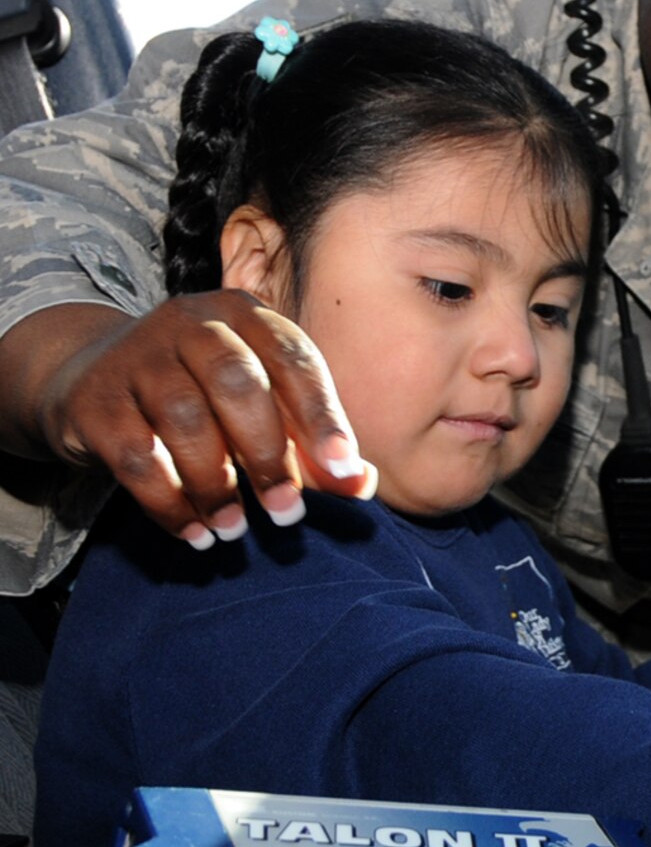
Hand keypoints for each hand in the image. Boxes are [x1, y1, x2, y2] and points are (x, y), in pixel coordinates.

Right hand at [11, 297, 375, 545]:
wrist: (96, 380)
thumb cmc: (205, 397)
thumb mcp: (263, 408)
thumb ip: (312, 445)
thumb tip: (359, 483)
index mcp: (245, 315)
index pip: (293, 358)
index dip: (322, 414)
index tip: (343, 468)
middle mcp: (190, 322)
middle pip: (235, 381)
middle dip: (268, 454)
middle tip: (286, 514)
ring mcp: (138, 356)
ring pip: (183, 417)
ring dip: (216, 483)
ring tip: (234, 529)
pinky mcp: (97, 399)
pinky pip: (135, 455)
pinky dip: (168, 501)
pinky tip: (194, 532)